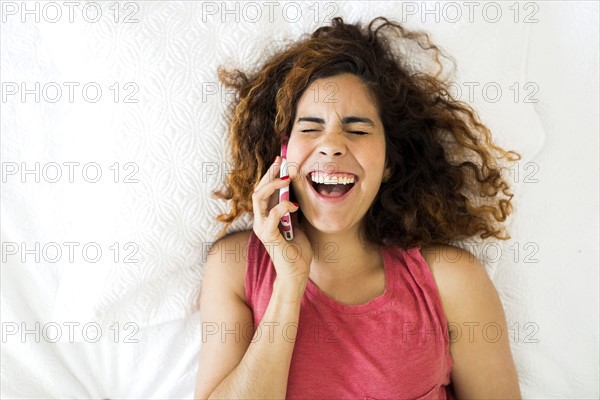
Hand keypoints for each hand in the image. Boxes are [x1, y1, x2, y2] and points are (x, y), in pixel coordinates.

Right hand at [251, 156, 312, 285]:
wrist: (296, 274)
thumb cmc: (297, 251)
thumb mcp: (297, 224)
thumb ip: (292, 209)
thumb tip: (297, 190)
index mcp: (267, 216)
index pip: (264, 191)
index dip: (270, 174)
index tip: (280, 160)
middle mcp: (260, 220)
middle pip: (258, 191)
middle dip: (269, 174)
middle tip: (280, 161)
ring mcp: (262, 228)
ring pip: (258, 199)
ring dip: (272, 186)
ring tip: (285, 178)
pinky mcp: (268, 237)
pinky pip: (271, 217)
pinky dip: (282, 207)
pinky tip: (294, 205)